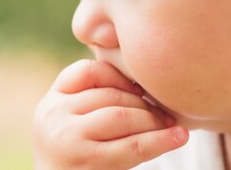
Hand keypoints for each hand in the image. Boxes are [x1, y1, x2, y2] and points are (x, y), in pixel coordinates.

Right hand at [32, 59, 188, 169]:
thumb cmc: (77, 157)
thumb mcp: (73, 122)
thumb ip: (92, 97)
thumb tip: (141, 78)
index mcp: (51, 101)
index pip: (88, 71)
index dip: (120, 76)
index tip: (140, 90)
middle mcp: (53, 116)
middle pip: (109, 93)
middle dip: (142, 101)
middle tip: (165, 111)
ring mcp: (68, 139)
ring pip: (122, 115)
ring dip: (152, 118)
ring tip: (171, 125)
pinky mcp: (90, 162)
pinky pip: (133, 145)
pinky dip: (160, 140)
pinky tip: (179, 137)